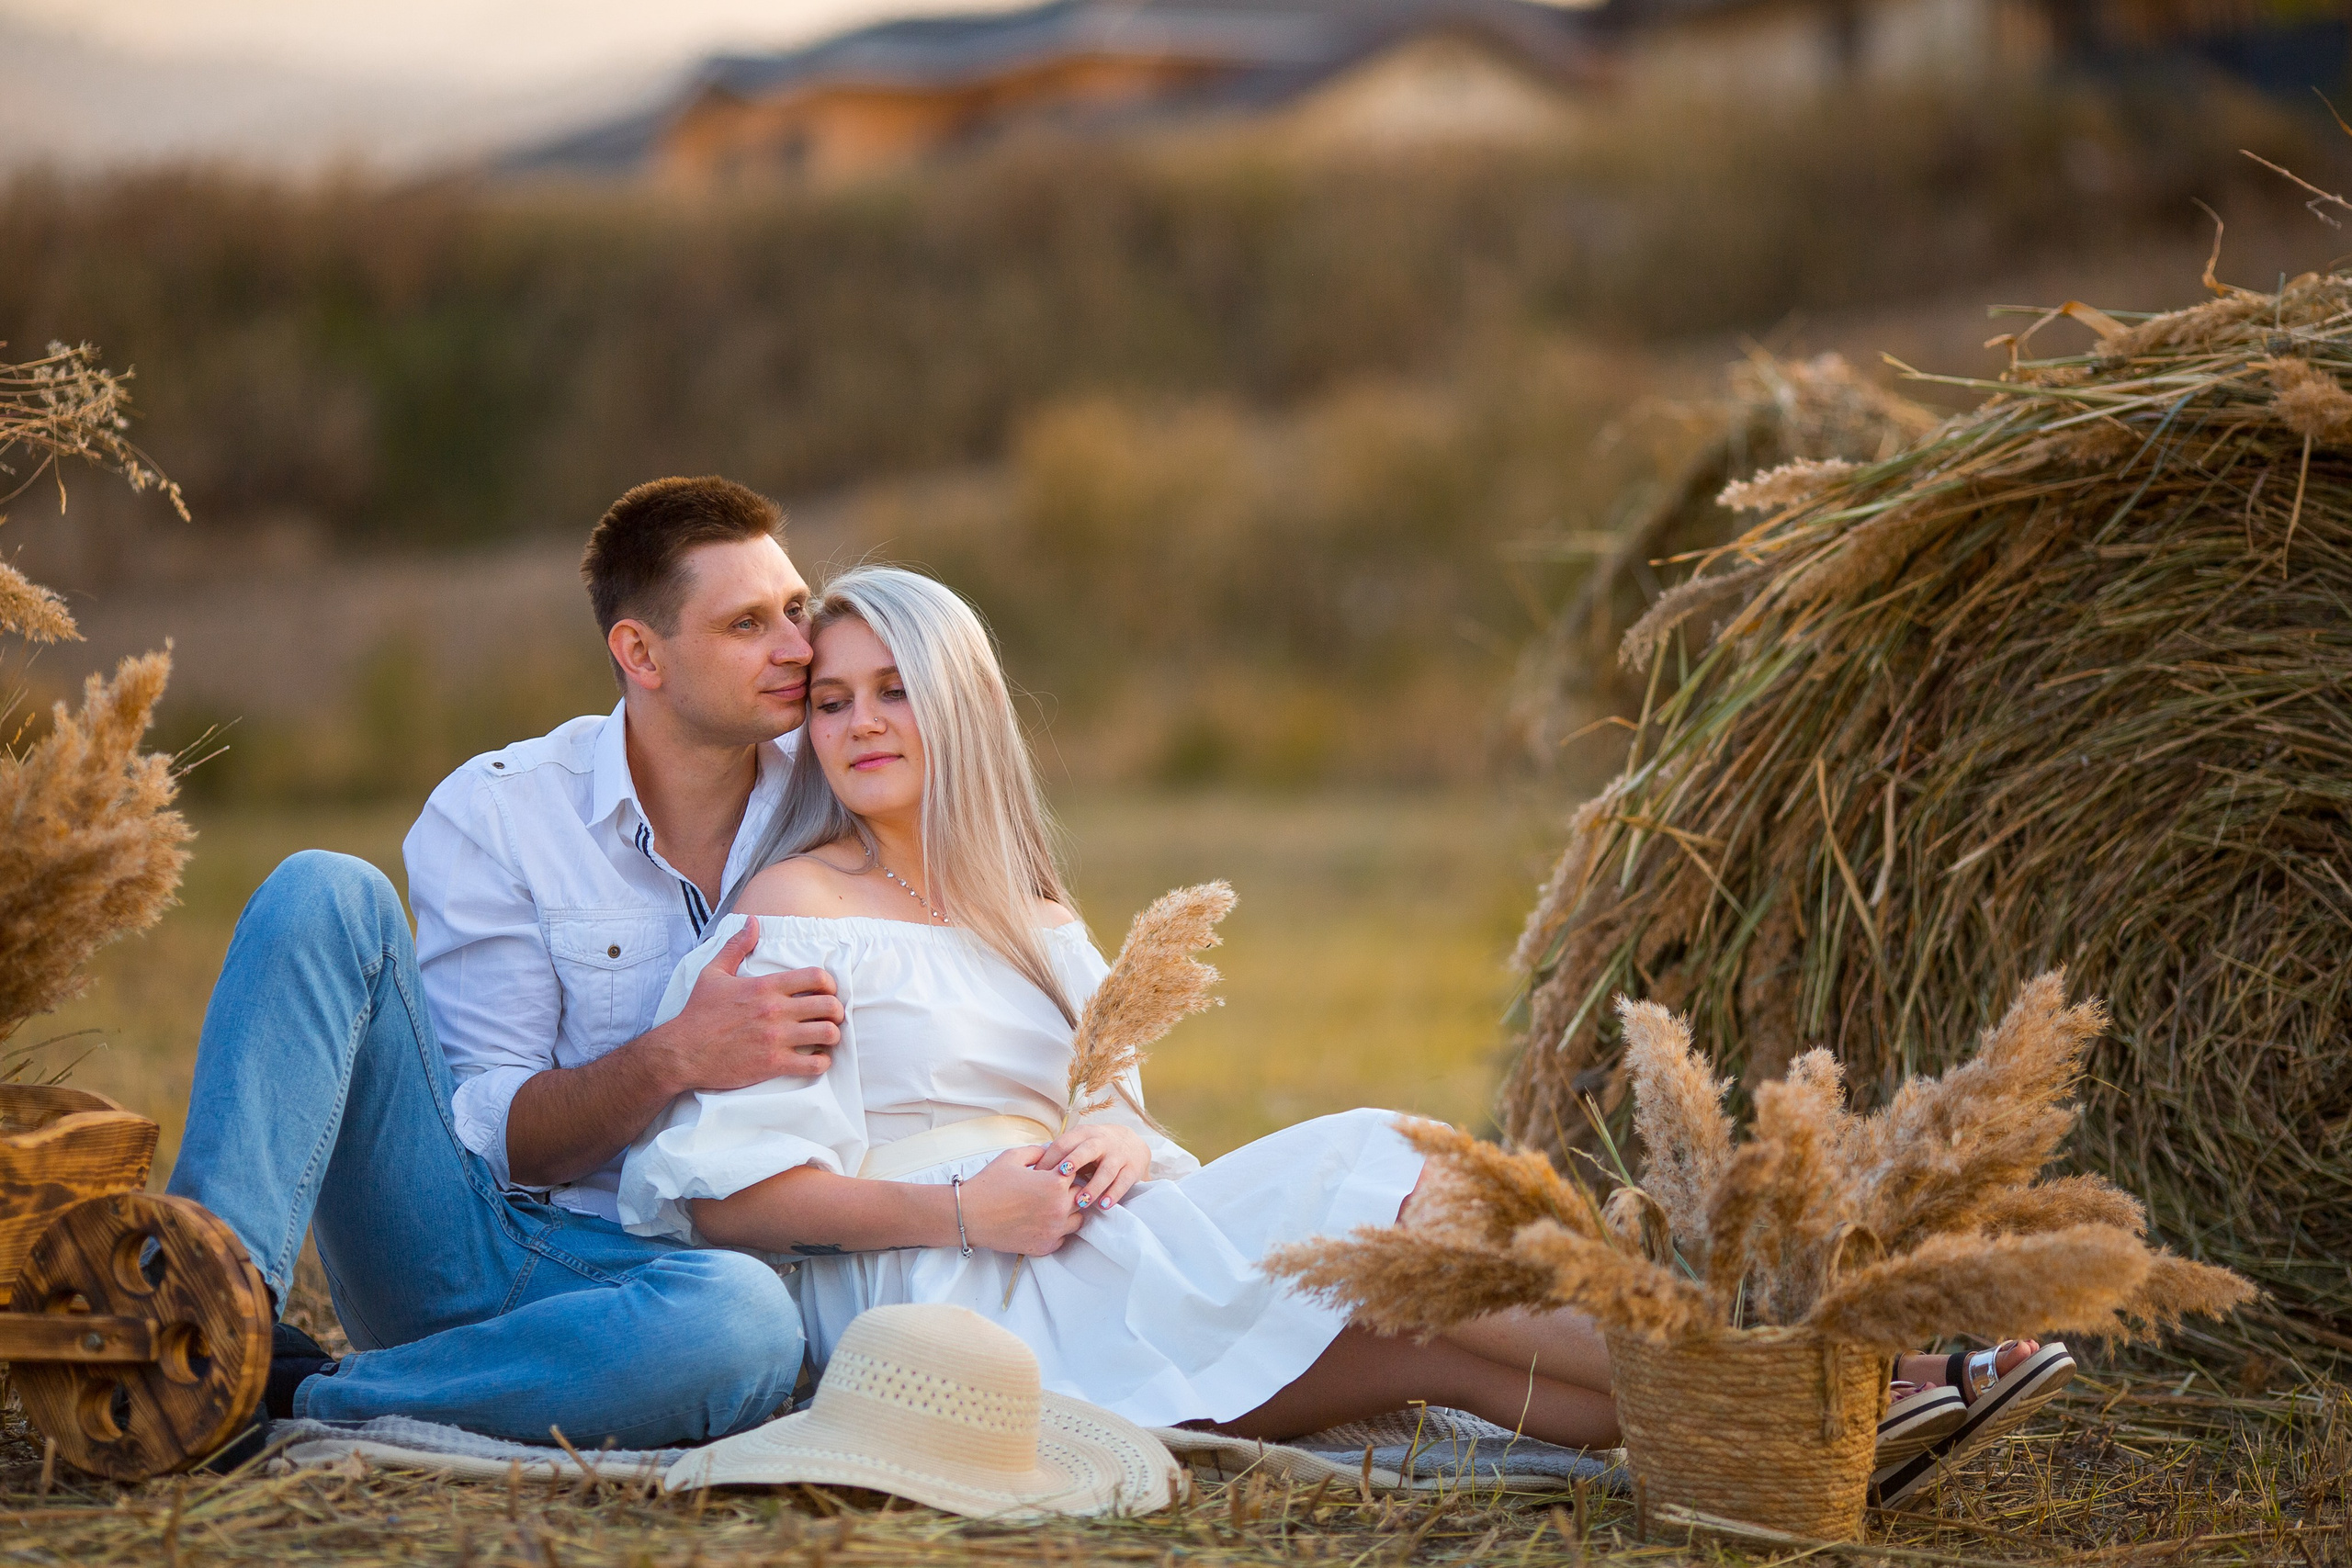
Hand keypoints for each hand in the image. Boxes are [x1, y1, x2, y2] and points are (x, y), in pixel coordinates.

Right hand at [657, 917, 842, 1091]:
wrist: (682, 1052)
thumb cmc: (698, 1013)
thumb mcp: (713, 973)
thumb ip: (737, 946)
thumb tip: (752, 922)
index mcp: (765, 986)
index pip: (817, 977)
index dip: (829, 984)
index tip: (825, 993)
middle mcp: (775, 1010)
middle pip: (829, 1006)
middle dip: (836, 1012)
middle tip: (830, 1017)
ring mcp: (776, 1038)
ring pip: (827, 1034)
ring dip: (832, 1037)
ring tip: (825, 1038)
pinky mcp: (773, 1064)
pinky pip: (813, 1065)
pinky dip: (821, 1063)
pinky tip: (816, 1060)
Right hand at [959, 1146, 1083, 1255]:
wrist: (969, 1215)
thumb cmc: (989, 1185)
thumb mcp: (1013, 1157)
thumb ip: (1038, 1151)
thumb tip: (1051, 1151)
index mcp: (1055, 1183)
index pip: (1077, 1172)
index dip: (1067, 1169)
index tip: (1057, 1170)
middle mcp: (1060, 1208)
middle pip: (1082, 1196)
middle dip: (1070, 1190)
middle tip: (1052, 1188)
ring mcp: (1054, 1230)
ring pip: (1078, 1219)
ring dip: (1069, 1211)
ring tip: (1050, 1205)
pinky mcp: (1045, 1247)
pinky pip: (1064, 1237)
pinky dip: (1058, 1229)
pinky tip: (1043, 1221)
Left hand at [1034, 1123, 1150, 1213]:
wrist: (1132, 1143)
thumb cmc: (1094, 1148)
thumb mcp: (1078, 1144)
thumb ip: (1059, 1154)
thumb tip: (1030, 1170)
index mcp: (1083, 1134)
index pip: (1064, 1143)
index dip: (1051, 1158)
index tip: (1037, 1175)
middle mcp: (1102, 1142)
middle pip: (1087, 1150)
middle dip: (1074, 1161)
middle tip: (1060, 1176)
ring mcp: (1118, 1155)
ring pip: (1107, 1170)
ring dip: (1094, 1186)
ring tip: (1081, 1202)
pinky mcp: (1132, 1169)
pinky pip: (1123, 1182)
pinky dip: (1113, 1194)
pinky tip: (1104, 1206)